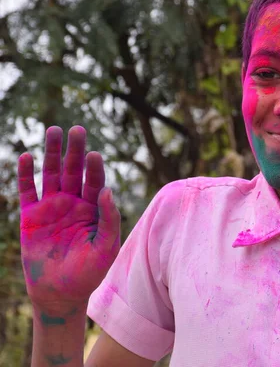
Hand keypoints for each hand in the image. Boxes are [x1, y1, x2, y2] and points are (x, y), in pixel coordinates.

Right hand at [19, 126, 120, 308]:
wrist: (61, 293)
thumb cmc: (89, 272)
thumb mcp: (106, 247)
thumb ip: (109, 219)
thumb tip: (108, 191)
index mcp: (94, 209)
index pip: (95, 182)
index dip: (94, 168)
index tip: (95, 155)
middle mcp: (73, 203)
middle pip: (74, 170)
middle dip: (75, 150)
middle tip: (77, 129)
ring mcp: (51, 207)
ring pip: (51, 174)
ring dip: (51, 153)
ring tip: (54, 130)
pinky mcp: (31, 216)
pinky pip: (27, 190)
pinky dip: (26, 174)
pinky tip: (27, 156)